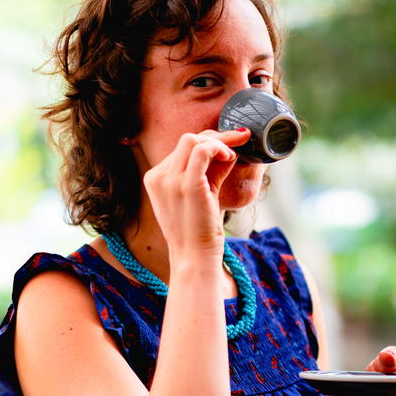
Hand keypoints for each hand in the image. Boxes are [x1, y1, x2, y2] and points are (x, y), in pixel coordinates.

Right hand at [143, 128, 250, 256]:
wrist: (194, 257)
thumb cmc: (199, 231)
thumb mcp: (201, 196)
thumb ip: (210, 172)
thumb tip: (228, 151)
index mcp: (156, 179)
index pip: (181, 149)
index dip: (207, 142)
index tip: (229, 144)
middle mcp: (159, 177)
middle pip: (187, 140)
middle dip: (215, 137)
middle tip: (238, 140)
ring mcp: (170, 180)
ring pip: (192, 140)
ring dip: (219, 142)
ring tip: (233, 154)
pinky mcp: (187, 185)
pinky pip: (202, 151)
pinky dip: (219, 148)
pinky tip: (230, 157)